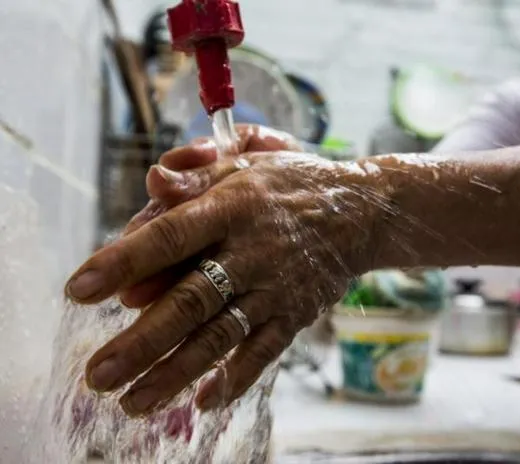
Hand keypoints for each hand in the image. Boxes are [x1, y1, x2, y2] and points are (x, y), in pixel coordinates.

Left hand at [66, 150, 378, 416]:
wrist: (361, 212)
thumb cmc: (291, 185)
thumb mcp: (246, 166)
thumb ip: (197, 178)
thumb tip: (151, 181)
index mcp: (232, 208)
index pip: (170, 236)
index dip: (123, 261)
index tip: (78, 291)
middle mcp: (251, 252)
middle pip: (189, 300)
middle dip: (141, 342)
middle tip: (97, 376)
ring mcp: (275, 289)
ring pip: (220, 336)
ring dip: (175, 373)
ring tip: (131, 403)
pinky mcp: (295, 314)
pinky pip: (264, 352)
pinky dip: (234, 379)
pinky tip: (203, 402)